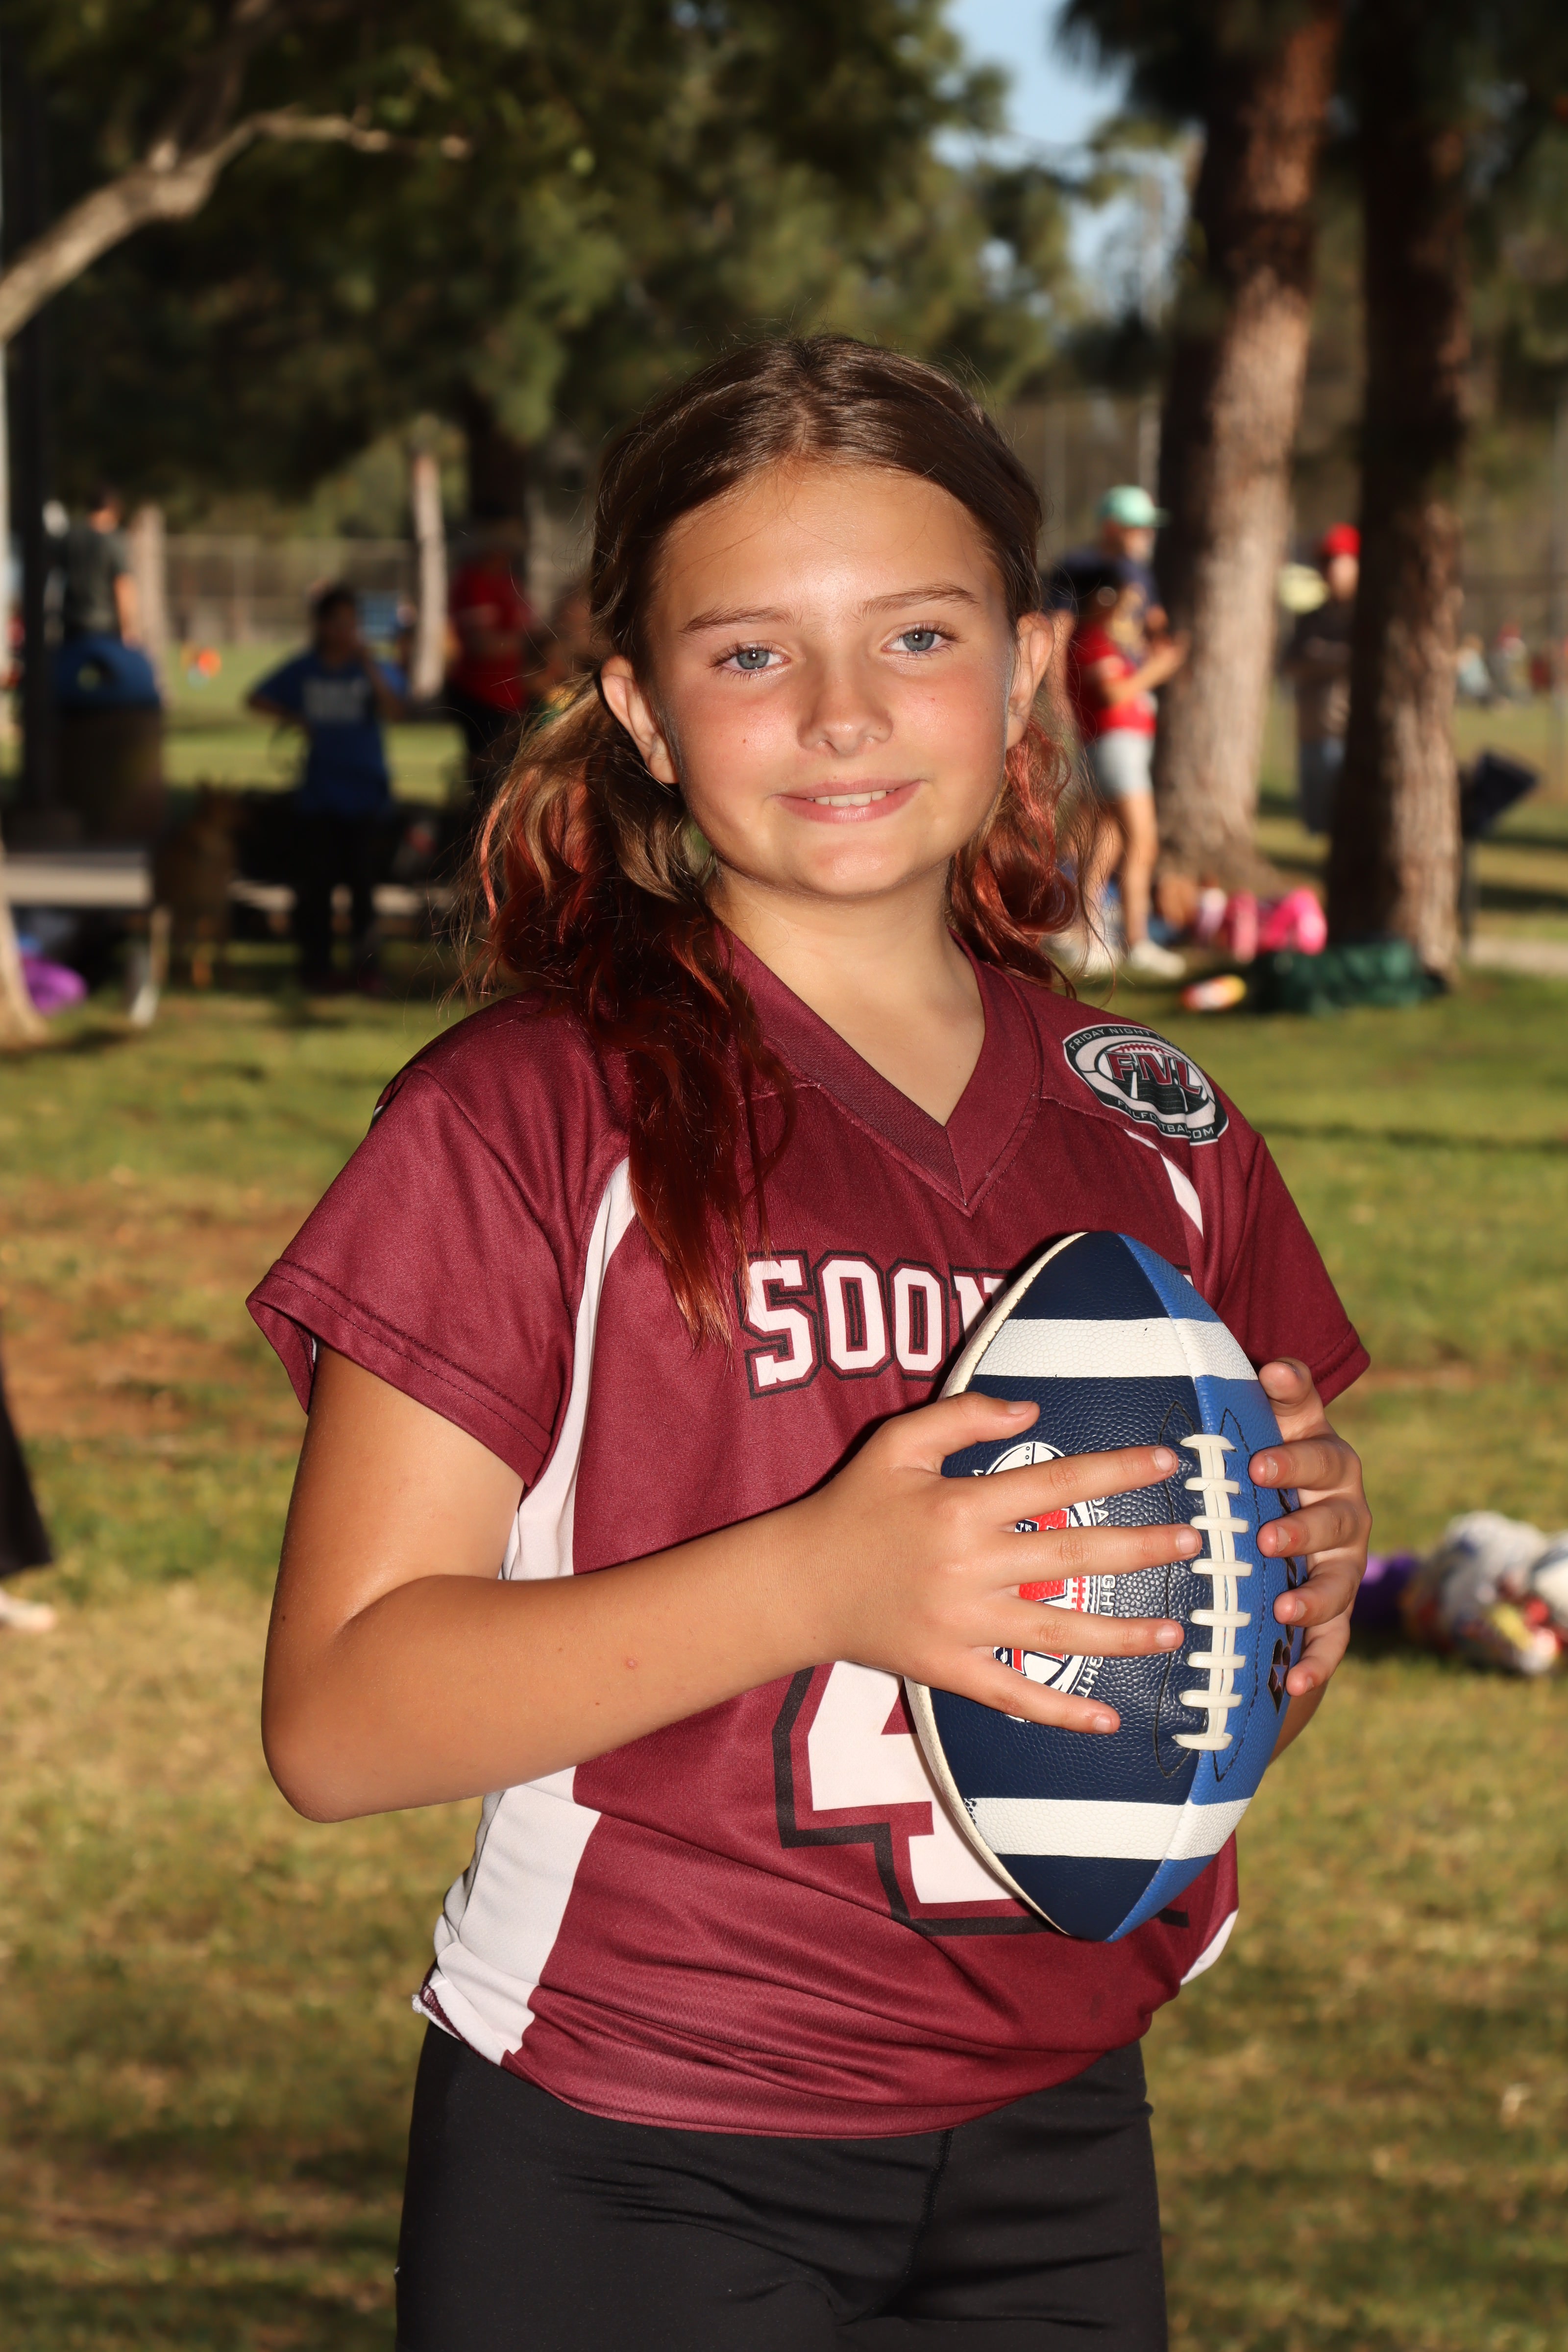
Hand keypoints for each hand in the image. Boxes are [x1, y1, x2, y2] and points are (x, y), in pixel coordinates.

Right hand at [789, 1392, 1200, 1735]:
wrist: (798, 1583)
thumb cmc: (852, 1507)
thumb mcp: (897, 1444)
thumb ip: (963, 1418)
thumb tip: (1032, 1411)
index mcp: (960, 1505)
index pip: (1056, 1482)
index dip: (1116, 1472)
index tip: (1168, 1466)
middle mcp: (969, 1565)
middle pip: (1073, 1554)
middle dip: (1141, 1549)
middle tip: (1196, 1543)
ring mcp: (962, 1623)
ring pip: (1058, 1628)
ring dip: (1123, 1632)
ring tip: (1177, 1631)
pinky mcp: (949, 1669)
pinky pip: (1014, 1695)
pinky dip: (1061, 1711)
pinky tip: (1109, 1720)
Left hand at [1250, 1359, 1370, 1701]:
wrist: (1285, 1511)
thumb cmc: (1268, 1455)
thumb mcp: (1272, 1419)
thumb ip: (1279, 1392)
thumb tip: (1273, 1365)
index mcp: (1328, 1460)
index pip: (1318, 1452)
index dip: (1292, 1457)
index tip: (1257, 1464)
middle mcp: (1345, 1511)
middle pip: (1334, 1519)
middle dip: (1301, 1529)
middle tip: (1264, 1537)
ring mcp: (1343, 1563)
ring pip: (1337, 1580)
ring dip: (1311, 1596)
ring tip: (1281, 1608)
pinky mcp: (1335, 1611)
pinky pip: (1332, 1639)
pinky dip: (1316, 1662)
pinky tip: (1295, 1684)